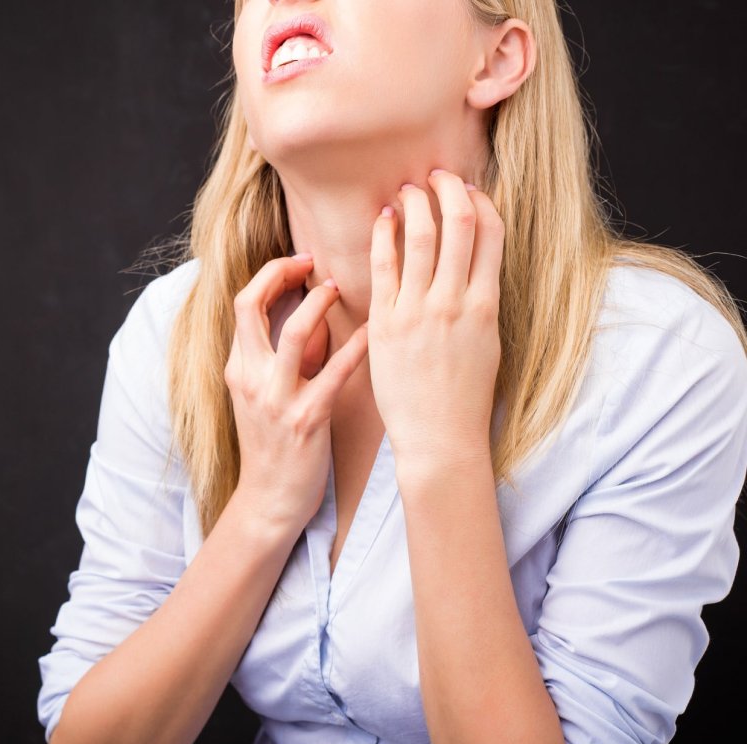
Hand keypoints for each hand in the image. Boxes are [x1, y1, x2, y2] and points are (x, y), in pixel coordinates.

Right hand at [224, 253, 370, 535]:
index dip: (269, 274)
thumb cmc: (275, 446)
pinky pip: (335, 373)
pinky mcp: (306, 419)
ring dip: (320, 302)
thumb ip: (283, 356)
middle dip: (281, 273)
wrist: (269, 500)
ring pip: (294, 332)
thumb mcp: (265, 395)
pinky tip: (377, 331)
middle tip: (313, 261)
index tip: (298, 261)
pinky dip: (358, 347)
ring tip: (339, 288)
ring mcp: (276, 399)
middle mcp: (250, 378)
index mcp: (238, 368)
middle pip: (251, 305)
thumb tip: (312, 315)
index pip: (242, 304)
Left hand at [367, 169, 503, 474]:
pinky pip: (383, 266)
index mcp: (486, 304)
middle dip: (449, 190)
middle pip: (459, 224)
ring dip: (416, 204)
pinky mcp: (387, 323)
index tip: (469, 189)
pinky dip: (384, 235)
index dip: (481, 201)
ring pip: (421, 238)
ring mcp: (419, 311)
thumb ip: (478, 301)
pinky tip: (383, 219)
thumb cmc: (463, 395)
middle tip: (437, 175)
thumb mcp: (485, 342)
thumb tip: (471, 266)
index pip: (491, 233)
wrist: (439, 437)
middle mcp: (455, 301)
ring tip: (409, 188)